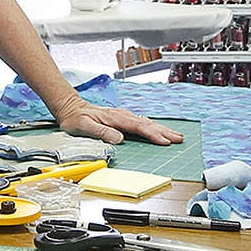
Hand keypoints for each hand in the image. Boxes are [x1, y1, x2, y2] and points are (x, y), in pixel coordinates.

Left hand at [54, 101, 183, 145]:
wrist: (71, 108)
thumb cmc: (76, 118)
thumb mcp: (84, 127)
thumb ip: (101, 132)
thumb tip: (119, 139)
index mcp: (115, 118)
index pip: (138, 127)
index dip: (153, 135)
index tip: (164, 142)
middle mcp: (122, 115)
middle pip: (147, 124)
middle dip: (164, 132)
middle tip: (179, 139)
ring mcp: (123, 116)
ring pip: (147, 123)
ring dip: (162, 129)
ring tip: (176, 136)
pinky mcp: (123, 119)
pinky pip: (142, 123)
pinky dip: (154, 128)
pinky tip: (160, 131)